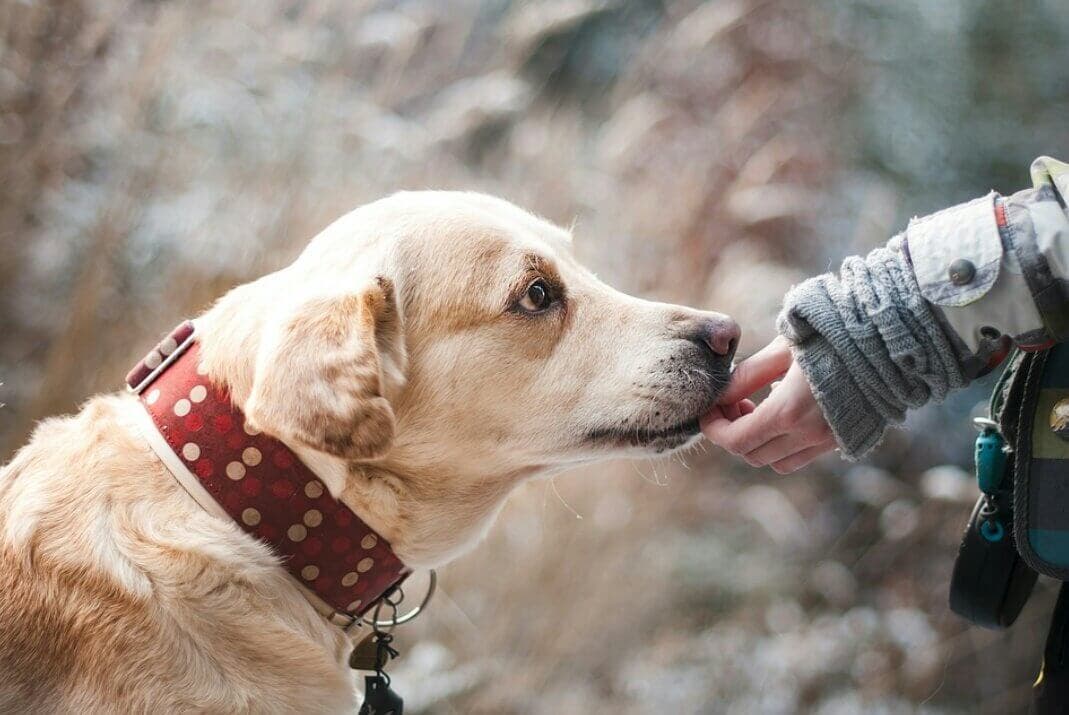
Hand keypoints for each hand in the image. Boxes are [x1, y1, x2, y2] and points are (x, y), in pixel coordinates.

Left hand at [702, 336, 836, 473]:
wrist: (890, 340)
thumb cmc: (832, 335)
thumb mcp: (783, 349)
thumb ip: (748, 376)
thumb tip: (720, 395)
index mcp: (789, 412)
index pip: (736, 440)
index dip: (714, 429)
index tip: (708, 410)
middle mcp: (809, 435)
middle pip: (752, 455)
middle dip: (733, 433)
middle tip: (732, 403)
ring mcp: (828, 441)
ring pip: (776, 462)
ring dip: (758, 442)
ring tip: (756, 408)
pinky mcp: (843, 440)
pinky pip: (801, 456)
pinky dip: (783, 444)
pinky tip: (784, 412)